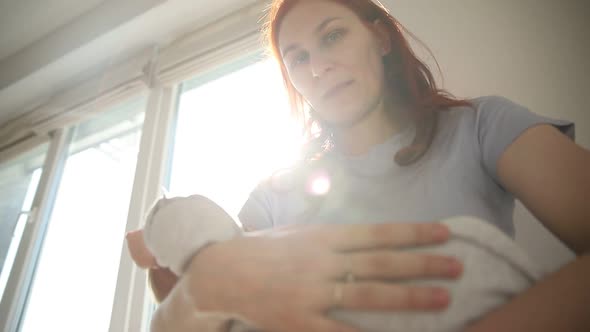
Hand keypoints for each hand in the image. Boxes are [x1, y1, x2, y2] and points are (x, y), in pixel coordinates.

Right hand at [182, 222, 462, 331]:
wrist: (221, 273)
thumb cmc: (263, 250)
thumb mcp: (299, 232)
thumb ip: (334, 237)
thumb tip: (371, 239)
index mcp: (323, 237)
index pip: (377, 233)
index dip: (413, 232)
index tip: (445, 232)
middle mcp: (322, 262)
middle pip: (381, 263)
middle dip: (422, 264)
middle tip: (457, 266)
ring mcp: (311, 293)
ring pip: (368, 295)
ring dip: (408, 297)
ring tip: (442, 299)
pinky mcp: (299, 321)